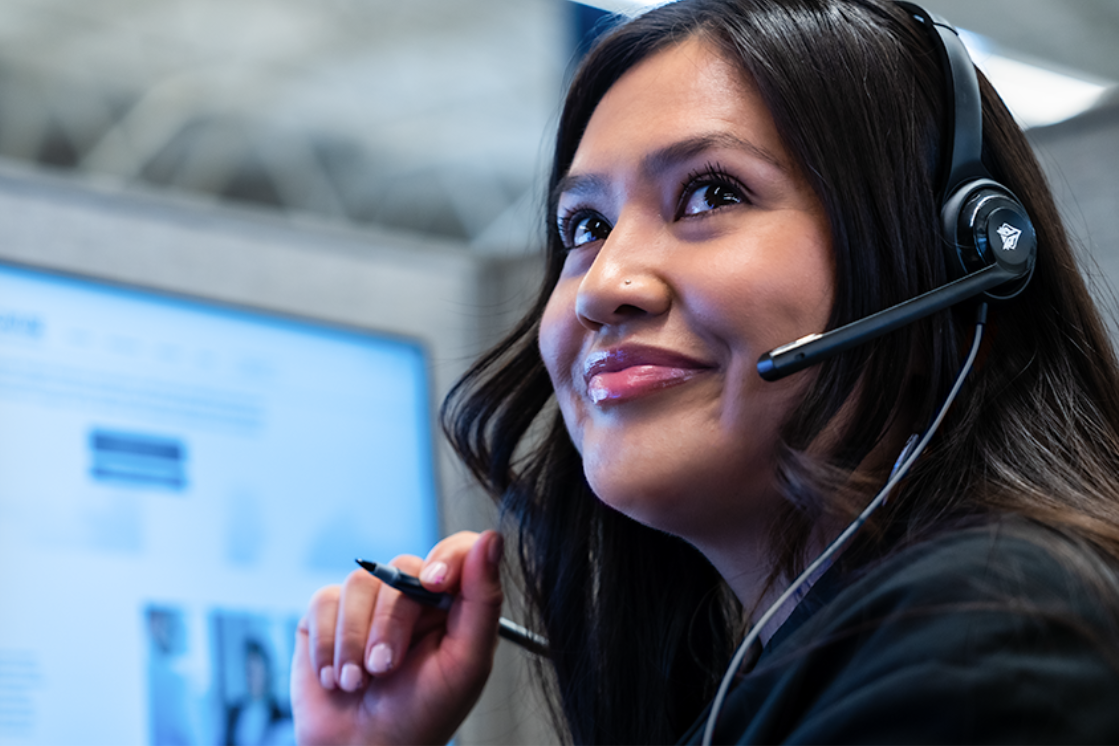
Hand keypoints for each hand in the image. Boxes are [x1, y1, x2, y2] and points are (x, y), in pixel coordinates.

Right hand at [291, 530, 504, 744]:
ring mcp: (367, 603)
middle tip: (385, 669)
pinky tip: (334, 676)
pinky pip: (323, 601)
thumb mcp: (467, 663)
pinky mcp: (327, 615)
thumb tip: (492, 538)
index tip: (433, 583)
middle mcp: (411, 595)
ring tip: (357, 681)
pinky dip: (328, 643)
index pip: (456, 550)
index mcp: (451, 602)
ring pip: (358, 582)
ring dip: (353, 640)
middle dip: (390, 623)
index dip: (445, 558)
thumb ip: (483, 600)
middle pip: (401, 567)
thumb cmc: (422, 714)